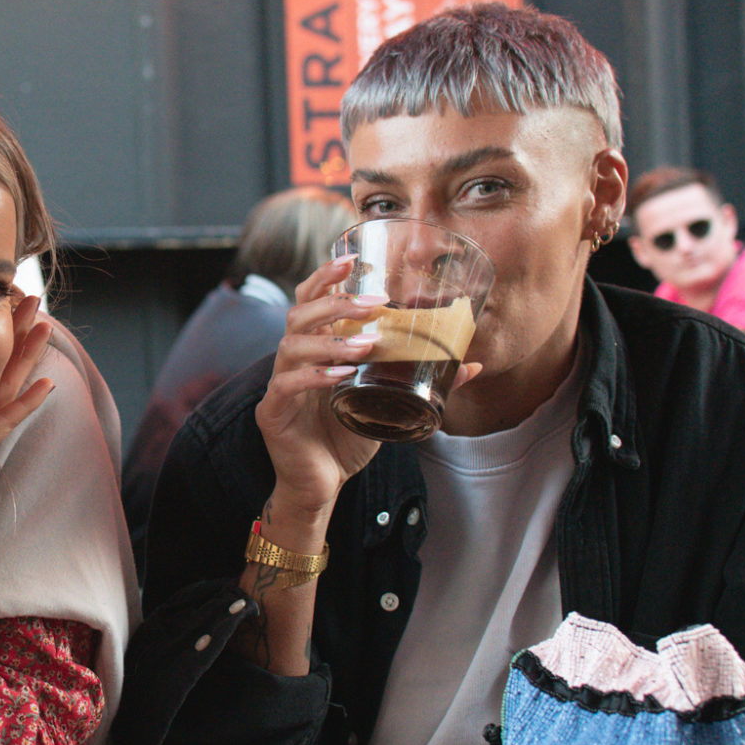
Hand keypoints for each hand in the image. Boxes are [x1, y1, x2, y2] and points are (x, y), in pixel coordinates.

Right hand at [256, 256, 481, 516]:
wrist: (321, 485)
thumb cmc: (347, 439)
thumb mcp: (388, 403)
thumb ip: (420, 380)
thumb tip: (471, 364)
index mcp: (315, 350)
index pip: (310, 301)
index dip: (326, 277)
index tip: (354, 259)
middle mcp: (292, 360)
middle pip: (299, 314)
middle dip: (335, 302)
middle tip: (373, 303)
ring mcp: (279, 385)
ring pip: (291, 345)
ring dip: (330, 339)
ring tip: (366, 344)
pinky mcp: (273, 412)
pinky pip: (287, 385)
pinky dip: (315, 376)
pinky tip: (342, 375)